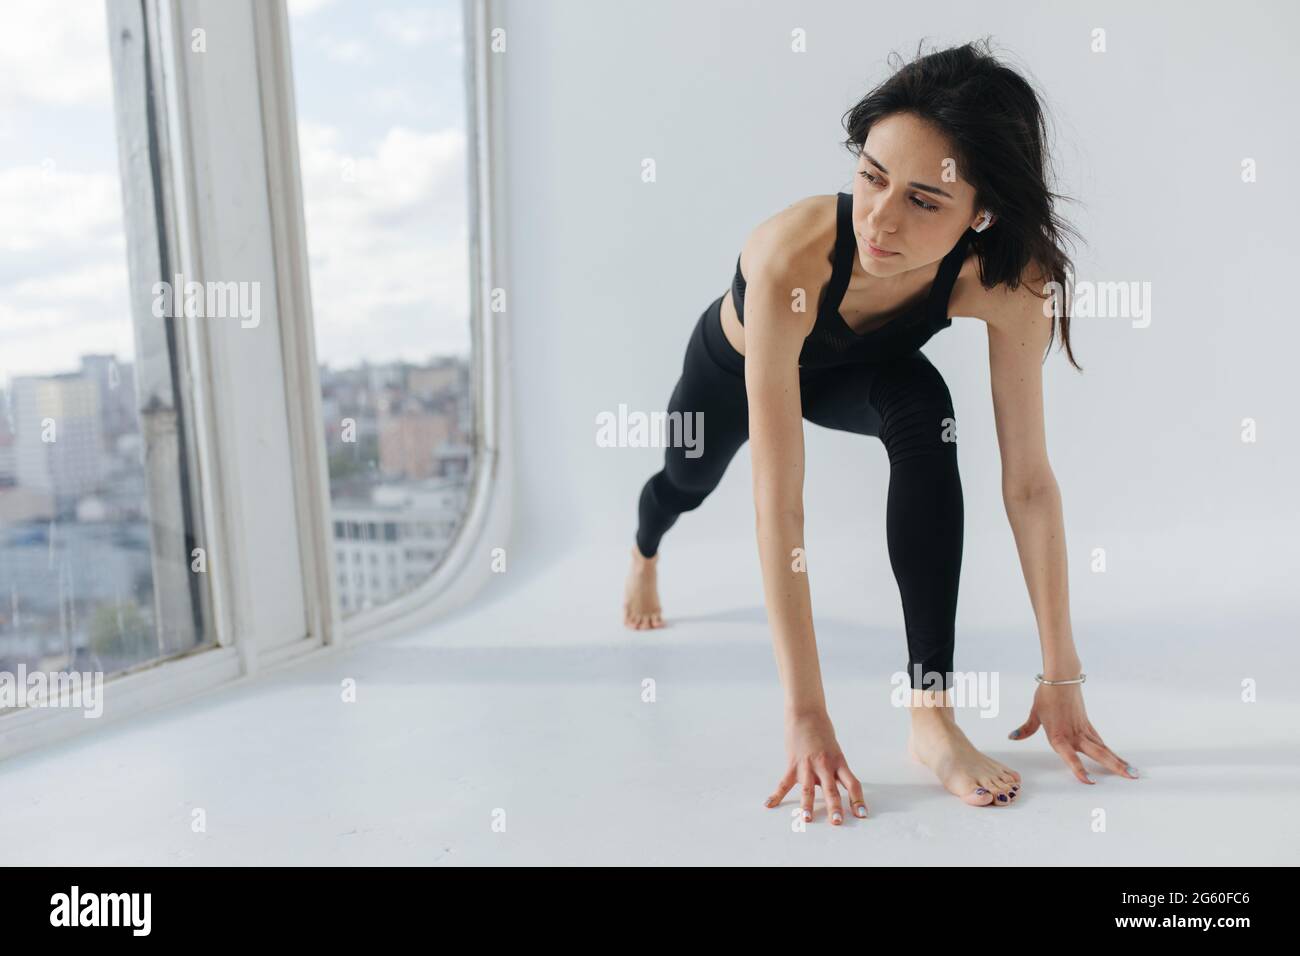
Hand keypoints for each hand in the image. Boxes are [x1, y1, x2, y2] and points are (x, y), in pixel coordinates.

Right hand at [764, 711, 867, 823]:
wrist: (806, 713)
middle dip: (834, 807)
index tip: (862, 815)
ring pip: (808, 789)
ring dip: (807, 805)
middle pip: (832, 790)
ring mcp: (807, 765)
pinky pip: (784, 783)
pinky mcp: (793, 764)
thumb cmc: (822, 732)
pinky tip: (769, 804)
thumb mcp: (834, 752)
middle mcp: (824, 765)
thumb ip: (834, 772)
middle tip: (837, 822)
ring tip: (806, 819)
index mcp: (839, 762)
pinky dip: (776, 795)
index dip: (858, 800)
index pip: (852, 784)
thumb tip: (835, 790)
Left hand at [1008, 682, 1138, 783]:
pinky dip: (1109, 752)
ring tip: (1132, 773)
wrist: (1061, 678)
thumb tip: (1012, 737)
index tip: (1089, 781)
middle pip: (1098, 753)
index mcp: (1059, 735)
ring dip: (1117, 761)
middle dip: (1114, 766)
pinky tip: (1118, 761)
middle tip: (1130, 777)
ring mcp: (1083, 730)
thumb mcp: (1034, 714)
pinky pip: (1100, 741)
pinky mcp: (1088, 725)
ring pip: (1103, 748)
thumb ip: (1025, 729)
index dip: (1078, 769)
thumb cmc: (1046, 696)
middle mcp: (1074, 735)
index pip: (1070, 756)